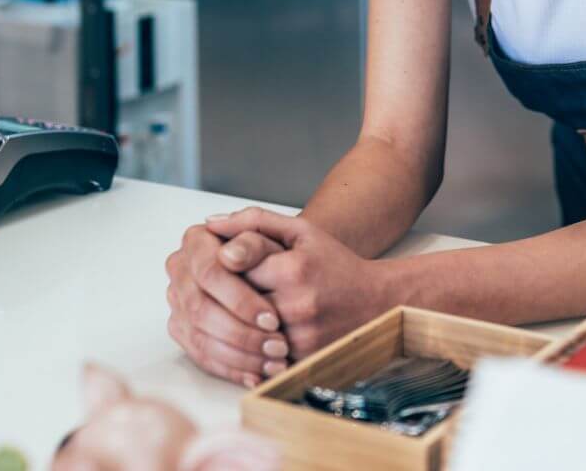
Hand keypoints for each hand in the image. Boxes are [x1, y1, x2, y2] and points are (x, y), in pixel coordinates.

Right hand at [164, 222, 289, 386]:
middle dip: (242, 332)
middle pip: (202, 309)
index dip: (240, 299)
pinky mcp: (183, 329)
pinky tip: (257, 374)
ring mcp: (178, 302)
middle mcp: (180, 270)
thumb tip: (228, 253)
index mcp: (196, 241)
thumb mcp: (280, 231)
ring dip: (240, 355)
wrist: (282, 266)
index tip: (273, 318)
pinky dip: (231, 369)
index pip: (210, 273)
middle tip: (277, 346)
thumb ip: (253, 228)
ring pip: (201, 337)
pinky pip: (201, 356)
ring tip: (274, 363)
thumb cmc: (283, 248)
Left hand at [206, 209, 389, 359]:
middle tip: (222, 289)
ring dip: (235, 322)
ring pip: (244, 333)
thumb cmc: (333, 263)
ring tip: (236, 310)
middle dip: (225, 295)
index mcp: (292, 270)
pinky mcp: (301, 362)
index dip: (225, 265)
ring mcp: (298, 339)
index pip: (234, 268)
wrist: (375, 302)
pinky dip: (252, 346)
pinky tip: (253, 332)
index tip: (225, 263)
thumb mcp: (299, 231)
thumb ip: (254, 223)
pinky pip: (260, 357)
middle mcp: (295, 306)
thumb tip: (211, 223)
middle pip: (235, 303)